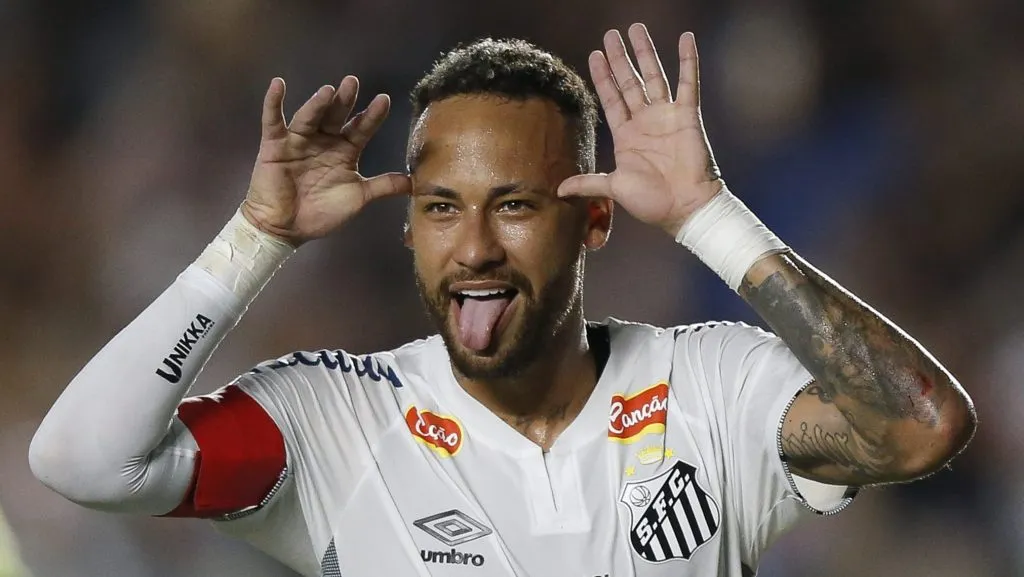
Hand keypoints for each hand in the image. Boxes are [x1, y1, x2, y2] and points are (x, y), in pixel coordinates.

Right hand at [242, 76, 410, 245]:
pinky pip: (273, 121)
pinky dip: (273, 102)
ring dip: (317, 103)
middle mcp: (323, 141)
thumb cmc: (321, 213)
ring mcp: (298, 141)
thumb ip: (383, 186)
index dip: (372, 115)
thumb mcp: (357, 198)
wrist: (286, 230)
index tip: (384, 100)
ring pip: (309, 117)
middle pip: (336, 116)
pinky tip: (278, 84)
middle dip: (345, 100)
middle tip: (352, 82)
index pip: (360, 128)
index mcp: (344, 151)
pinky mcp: (274, 146)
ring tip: (328, 91)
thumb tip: (414, 183)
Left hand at [558, 24, 722, 236]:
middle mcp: (645, 122)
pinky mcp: (687, 115)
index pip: (611, 99)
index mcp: (626, 137)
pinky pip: (688, 82)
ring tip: (636, 29)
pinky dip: (688, 60)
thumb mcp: (614, 188)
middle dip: (620, 58)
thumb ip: (588, 183)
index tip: (594, 55)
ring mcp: (666, 116)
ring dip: (645, 52)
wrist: (685, 208)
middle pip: (629, 81)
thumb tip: (558, 190)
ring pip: (654, 76)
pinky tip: (685, 38)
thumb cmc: (652, 202)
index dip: (603, 77)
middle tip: (611, 35)